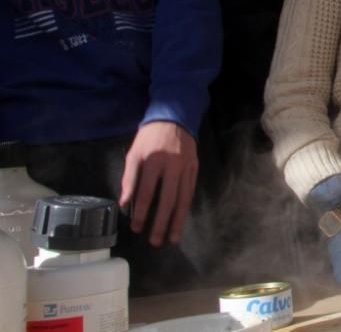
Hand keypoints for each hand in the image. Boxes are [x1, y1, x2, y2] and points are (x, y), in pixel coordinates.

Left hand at [119, 121, 197, 246]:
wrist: (175, 118)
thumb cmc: (149, 138)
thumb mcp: (134, 153)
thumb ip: (129, 178)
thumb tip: (125, 202)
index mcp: (153, 161)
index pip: (146, 193)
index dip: (141, 212)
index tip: (137, 228)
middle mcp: (172, 166)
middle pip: (167, 200)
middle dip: (161, 223)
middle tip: (156, 241)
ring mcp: (186, 168)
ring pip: (182, 198)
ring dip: (177, 220)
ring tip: (173, 238)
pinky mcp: (195, 168)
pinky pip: (190, 191)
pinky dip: (186, 207)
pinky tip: (182, 219)